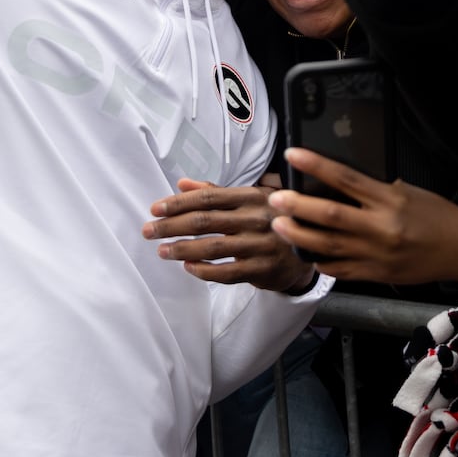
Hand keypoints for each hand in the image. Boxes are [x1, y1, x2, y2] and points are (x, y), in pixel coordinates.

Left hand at [143, 179, 314, 292]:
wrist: (309, 248)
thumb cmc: (271, 220)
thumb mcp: (249, 200)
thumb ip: (215, 192)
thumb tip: (182, 183)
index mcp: (252, 196)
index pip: (208, 197)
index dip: (178, 203)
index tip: (155, 209)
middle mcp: (258, 218)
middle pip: (206, 221)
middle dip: (171, 226)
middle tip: (148, 231)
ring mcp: (261, 245)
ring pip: (213, 247)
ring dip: (183, 249)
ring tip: (162, 251)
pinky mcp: (263, 269)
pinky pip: (228, 273)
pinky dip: (205, 270)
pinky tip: (188, 267)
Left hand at [267, 148, 457, 287]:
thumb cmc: (437, 216)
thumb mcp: (407, 192)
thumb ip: (374, 189)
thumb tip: (337, 181)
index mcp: (389, 199)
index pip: (345, 178)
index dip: (316, 166)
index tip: (293, 155)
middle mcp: (380, 227)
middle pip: (329, 215)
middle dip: (297, 207)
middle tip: (275, 198)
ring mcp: (376, 255)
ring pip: (327, 246)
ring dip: (298, 236)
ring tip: (279, 225)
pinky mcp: (375, 275)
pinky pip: (339, 269)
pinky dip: (319, 261)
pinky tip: (304, 253)